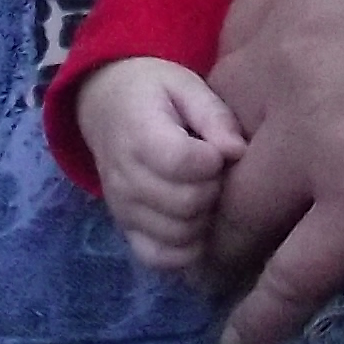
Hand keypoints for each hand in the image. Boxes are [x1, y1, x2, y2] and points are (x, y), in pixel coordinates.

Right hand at [77, 58, 245, 275]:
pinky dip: (185, 250)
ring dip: (204, 219)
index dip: (213, 161)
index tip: (217, 149)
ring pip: (178, 234)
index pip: (183, 163)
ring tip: (204, 193)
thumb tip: (237, 152)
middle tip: (216, 173)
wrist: (105, 105)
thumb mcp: (185, 86)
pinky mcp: (126, 229)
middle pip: (186, 203)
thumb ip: (214, 115)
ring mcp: (122, 208)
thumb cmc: (154, 92)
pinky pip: (159, 257)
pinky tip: (196, 225)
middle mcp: (125, 177)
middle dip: (214, 189)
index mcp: (139, 134)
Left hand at [208, 0, 343, 343]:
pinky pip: (291, 273)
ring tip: (214, 271)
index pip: (237, 33)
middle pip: (220, 119)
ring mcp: (324, 143)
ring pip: (237, 203)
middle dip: (216, 155)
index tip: (256, 102)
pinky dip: (258, 313)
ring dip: (220, 237)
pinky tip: (237, 343)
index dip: (244, 69)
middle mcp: (296, 65)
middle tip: (225, 190)